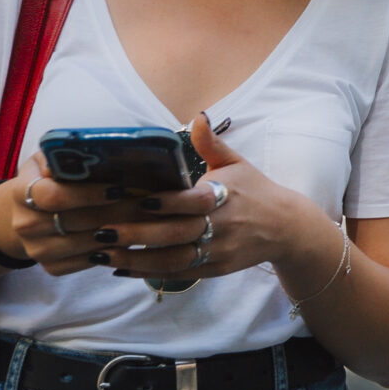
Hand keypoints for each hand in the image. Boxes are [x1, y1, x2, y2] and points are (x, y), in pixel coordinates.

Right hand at [6, 161, 171, 275]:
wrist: (24, 214)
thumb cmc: (44, 179)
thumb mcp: (45, 160)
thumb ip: (59, 157)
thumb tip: (78, 154)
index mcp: (20, 192)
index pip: (54, 196)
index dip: (88, 193)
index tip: (119, 187)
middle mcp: (25, 225)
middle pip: (75, 221)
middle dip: (115, 212)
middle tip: (147, 204)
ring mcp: (36, 249)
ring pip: (84, 245)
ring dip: (118, 234)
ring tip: (146, 220)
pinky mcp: (50, 267)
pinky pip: (85, 263)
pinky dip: (110, 252)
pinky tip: (130, 238)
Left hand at [84, 114, 338, 289]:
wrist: (286, 228)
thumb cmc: (254, 190)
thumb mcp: (236, 163)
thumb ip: (211, 143)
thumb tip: (198, 115)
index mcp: (224, 196)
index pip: (193, 202)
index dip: (167, 203)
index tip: (140, 200)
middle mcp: (221, 226)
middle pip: (176, 234)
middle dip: (138, 234)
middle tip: (102, 231)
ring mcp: (217, 251)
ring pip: (172, 260)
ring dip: (135, 259)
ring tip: (102, 254)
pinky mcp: (213, 270)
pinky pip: (178, 274)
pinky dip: (148, 273)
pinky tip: (121, 267)